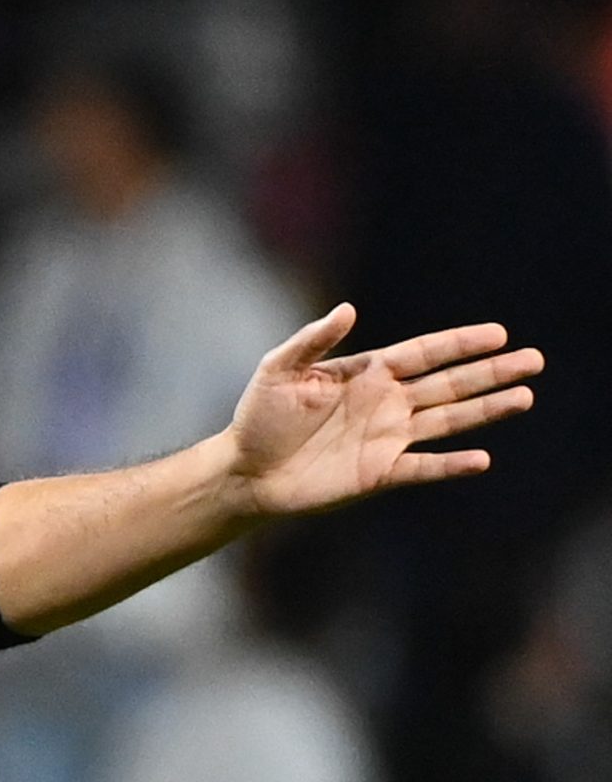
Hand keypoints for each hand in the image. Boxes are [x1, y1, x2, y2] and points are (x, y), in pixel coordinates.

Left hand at [226, 304, 542, 516]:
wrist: (247, 469)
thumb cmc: (259, 416)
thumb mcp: (278, 369)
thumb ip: (312, 340)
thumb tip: (348, 309)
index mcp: (367, 373)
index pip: (424, 353)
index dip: (461, 343)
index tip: (499, 334)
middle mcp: (387, 403)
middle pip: (450, 384)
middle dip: (491, 372)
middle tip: (534, 360)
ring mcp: (388, 438)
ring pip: (449, 420)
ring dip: (486, 410)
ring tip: (525, 397)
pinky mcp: (380, 472)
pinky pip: (424, 467)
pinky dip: (451, 464)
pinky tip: (481, 459)